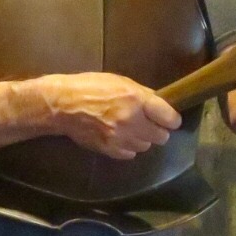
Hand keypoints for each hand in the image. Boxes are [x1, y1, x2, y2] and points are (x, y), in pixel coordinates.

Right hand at [42, 72, 183, 158]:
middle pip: (161, 136)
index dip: (172, 119)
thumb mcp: (120, 81)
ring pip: (146, 146)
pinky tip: (121, 137)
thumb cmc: (91, 87)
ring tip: (132, 129)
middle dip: (158, 130)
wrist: (63, 106)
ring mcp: (120, 138)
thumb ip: (142, 94)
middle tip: (150, 123)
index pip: (170, 118)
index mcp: (136, 100)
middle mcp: (131, 121)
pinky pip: (130, 154)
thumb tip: (161, 104)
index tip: (169, 118)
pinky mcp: (109, 150)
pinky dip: (129, 147)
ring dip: (143, 139)